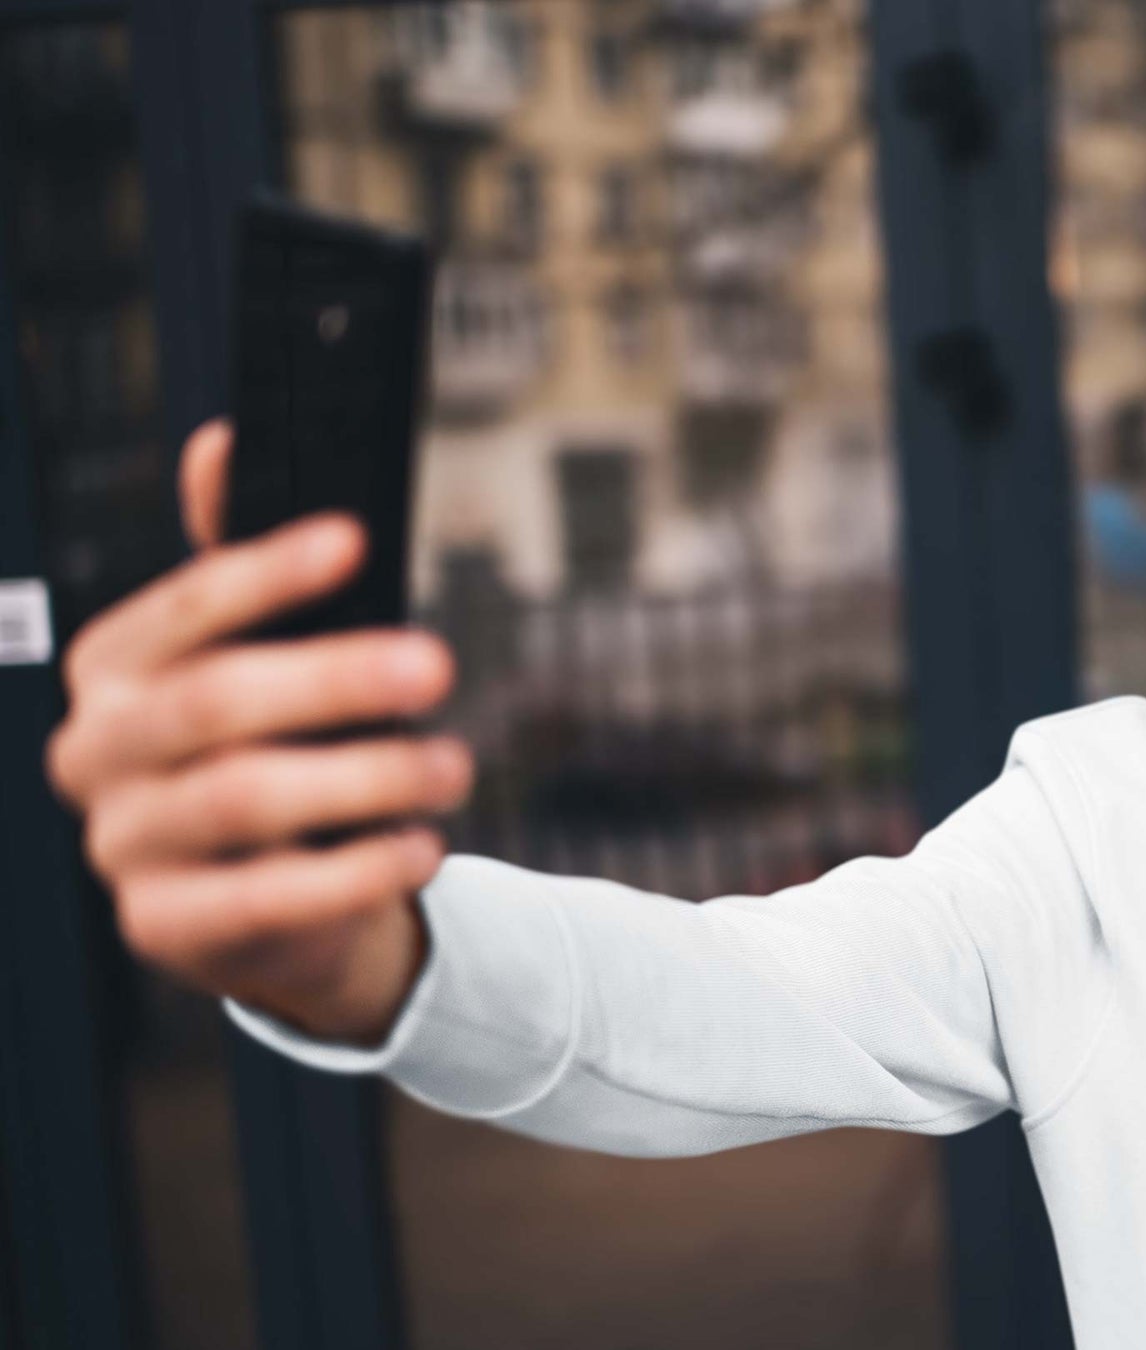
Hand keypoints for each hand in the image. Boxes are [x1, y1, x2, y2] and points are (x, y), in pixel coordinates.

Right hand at [43, 418, 469, 1044]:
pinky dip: (355, 870)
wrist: (270, 907)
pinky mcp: (165, 925)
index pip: (183, 608)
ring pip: (241, 798)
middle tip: (437, 664)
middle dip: (334, 676)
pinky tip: (421, 846)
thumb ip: (241, 562)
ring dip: (364, 776)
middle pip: (212, 703)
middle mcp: (95, 751)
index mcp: (113, 669)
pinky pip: (264, 897)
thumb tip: (223, 440)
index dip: (265, 572)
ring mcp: (122, 843)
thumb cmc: (271, 752)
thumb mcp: (259, 657)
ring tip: (451, 764)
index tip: (354, 540)